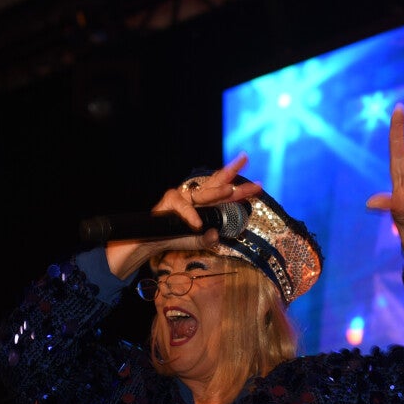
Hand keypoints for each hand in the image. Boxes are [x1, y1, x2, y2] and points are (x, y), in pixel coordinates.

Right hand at [104, 153, 263, 277]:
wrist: (144, 245)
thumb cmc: (169, 240)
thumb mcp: (193, 242)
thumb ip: (207, 240)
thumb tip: (217, 235)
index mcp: (201, 205)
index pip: (222, 193)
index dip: (240, 189)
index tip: (259, 186)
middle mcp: (192, 198)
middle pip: (214, 182)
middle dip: (231, 172)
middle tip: (244, 158)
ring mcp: (179, 199)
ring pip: (201, 194)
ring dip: (216, 192)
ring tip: (230, 190)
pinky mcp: (167, 204)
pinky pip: (181, 209)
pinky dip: (190, 216)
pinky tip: (196, 224)